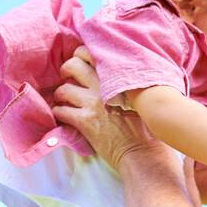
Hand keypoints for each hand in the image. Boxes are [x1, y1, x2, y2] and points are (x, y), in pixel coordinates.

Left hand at [51, 46, 173, 172]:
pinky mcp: (84, 122)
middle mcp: (103, 87)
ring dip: (60, 95)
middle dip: (66, 71)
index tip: (81, 63)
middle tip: (67, 79)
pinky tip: (64, 118)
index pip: (93, 54)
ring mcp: (92, 104)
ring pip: (63, 89)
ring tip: (64, 101)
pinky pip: (60, 111)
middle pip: (73, 65)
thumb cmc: (147, 129)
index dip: (82, 56)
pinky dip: (58, 113)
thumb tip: (123, 79)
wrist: (142, 152)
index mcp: (118, 78)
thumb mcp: (141, 100)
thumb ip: (129, 86)